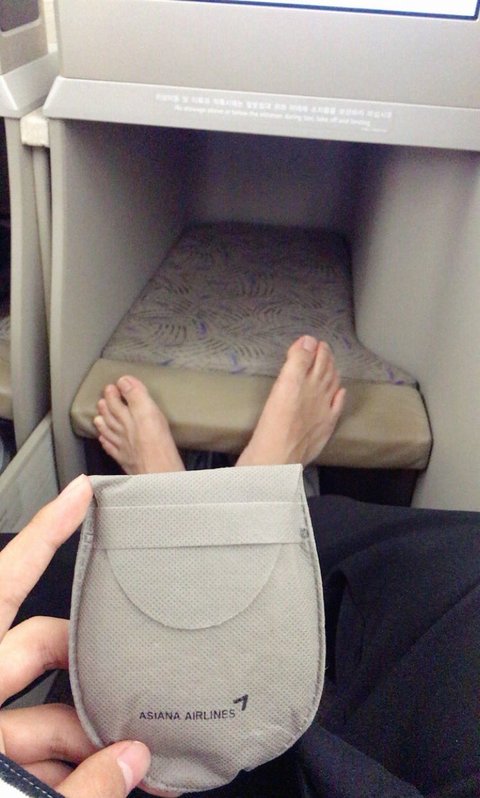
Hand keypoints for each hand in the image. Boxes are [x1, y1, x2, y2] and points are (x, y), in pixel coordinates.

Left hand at [0, 475, 177, 796]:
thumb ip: (74, 790)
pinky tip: (104, 778)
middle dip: (92, 667)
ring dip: (87, 730)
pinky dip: (69, 761)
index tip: (81, 494)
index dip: (46, 532)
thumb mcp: (8, 793)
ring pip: (41, 707)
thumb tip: (132, 765)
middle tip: (138, 690)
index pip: (4, 579)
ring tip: (132, 759)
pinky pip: (31, 744)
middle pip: (40, 648)